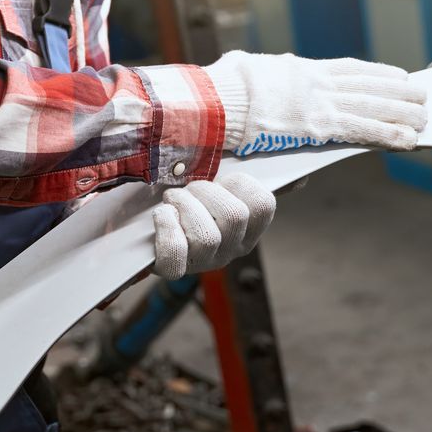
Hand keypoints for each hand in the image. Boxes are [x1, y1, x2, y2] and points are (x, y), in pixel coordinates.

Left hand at [151, 171, 275, 278]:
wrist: (148, 233)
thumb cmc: (186, 202)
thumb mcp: (213, 187)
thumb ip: (232, 174)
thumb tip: (283, 162)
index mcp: (248, 228)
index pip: (263, 205)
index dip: (240, 184)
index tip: (220, 181)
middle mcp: (231, 248)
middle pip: (235, 216)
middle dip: (205, 191)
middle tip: (188, 190)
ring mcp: (205, 262)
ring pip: (207, 236)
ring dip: (184, 205)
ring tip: (172, 200)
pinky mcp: (176, 269)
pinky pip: (175, 252)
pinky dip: (166, 227)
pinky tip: (162, 214)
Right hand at [203, 51, 426, 156]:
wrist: (216, 100)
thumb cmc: (222, 87)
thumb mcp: (244, 67)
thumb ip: (260, 72)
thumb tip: (250, 67)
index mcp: (301, 68)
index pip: (349, 69)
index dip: (376, 73)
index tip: (395, 75)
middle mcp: (317, 83)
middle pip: (368, 85)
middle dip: (397, 92)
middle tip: (420, 95)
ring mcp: (320, 104)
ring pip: (373, 106)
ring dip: (402, 113)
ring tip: (423, 117)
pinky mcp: (318, 128)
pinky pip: (363, 131)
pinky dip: (389, 135)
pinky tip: (408, 140)